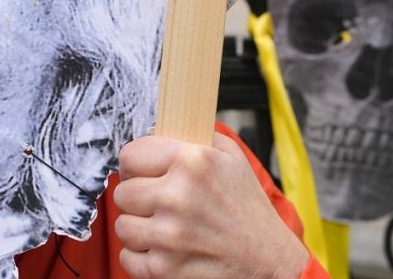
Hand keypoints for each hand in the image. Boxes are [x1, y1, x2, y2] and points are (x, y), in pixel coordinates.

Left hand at [113, 133, 308, 278]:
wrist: (270, 260)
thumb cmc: (249, 209)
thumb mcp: (231, 157)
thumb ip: (194, 137)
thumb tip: (160, 128)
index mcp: (192, 162)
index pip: (130, 155)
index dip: (136, 165)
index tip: (143, 172)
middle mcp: (178, 196)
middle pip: (122, 192)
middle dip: (138, 197)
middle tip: (157, 203)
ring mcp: (169, 235)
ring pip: (123, 225)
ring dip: (139, 227)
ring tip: (163, 227)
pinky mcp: (165, 268)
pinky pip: (128, 257)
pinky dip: (141, 256)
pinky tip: (163, 249)